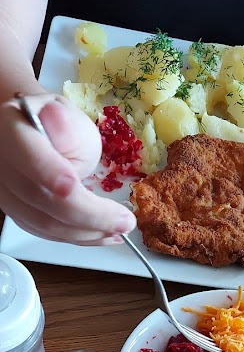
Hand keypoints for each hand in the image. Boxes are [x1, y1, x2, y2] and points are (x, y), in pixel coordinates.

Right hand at [0, 92, 135, 243]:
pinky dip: (77, 237)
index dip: (49, 172)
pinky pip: (46, 232)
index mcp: (9, 129)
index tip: (75, 186)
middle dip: (88, 214)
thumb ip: (66, 126)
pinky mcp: (18, 214)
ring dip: (87, 232)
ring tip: (120, 230)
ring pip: (43, 223)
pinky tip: (102, 234)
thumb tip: (60, 129)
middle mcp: (1, 165)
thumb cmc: (57, 124)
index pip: (26, 154)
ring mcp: (6, 194)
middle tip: (124, 221)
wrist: (39, 136)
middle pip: (39, 198)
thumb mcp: (68, 114)